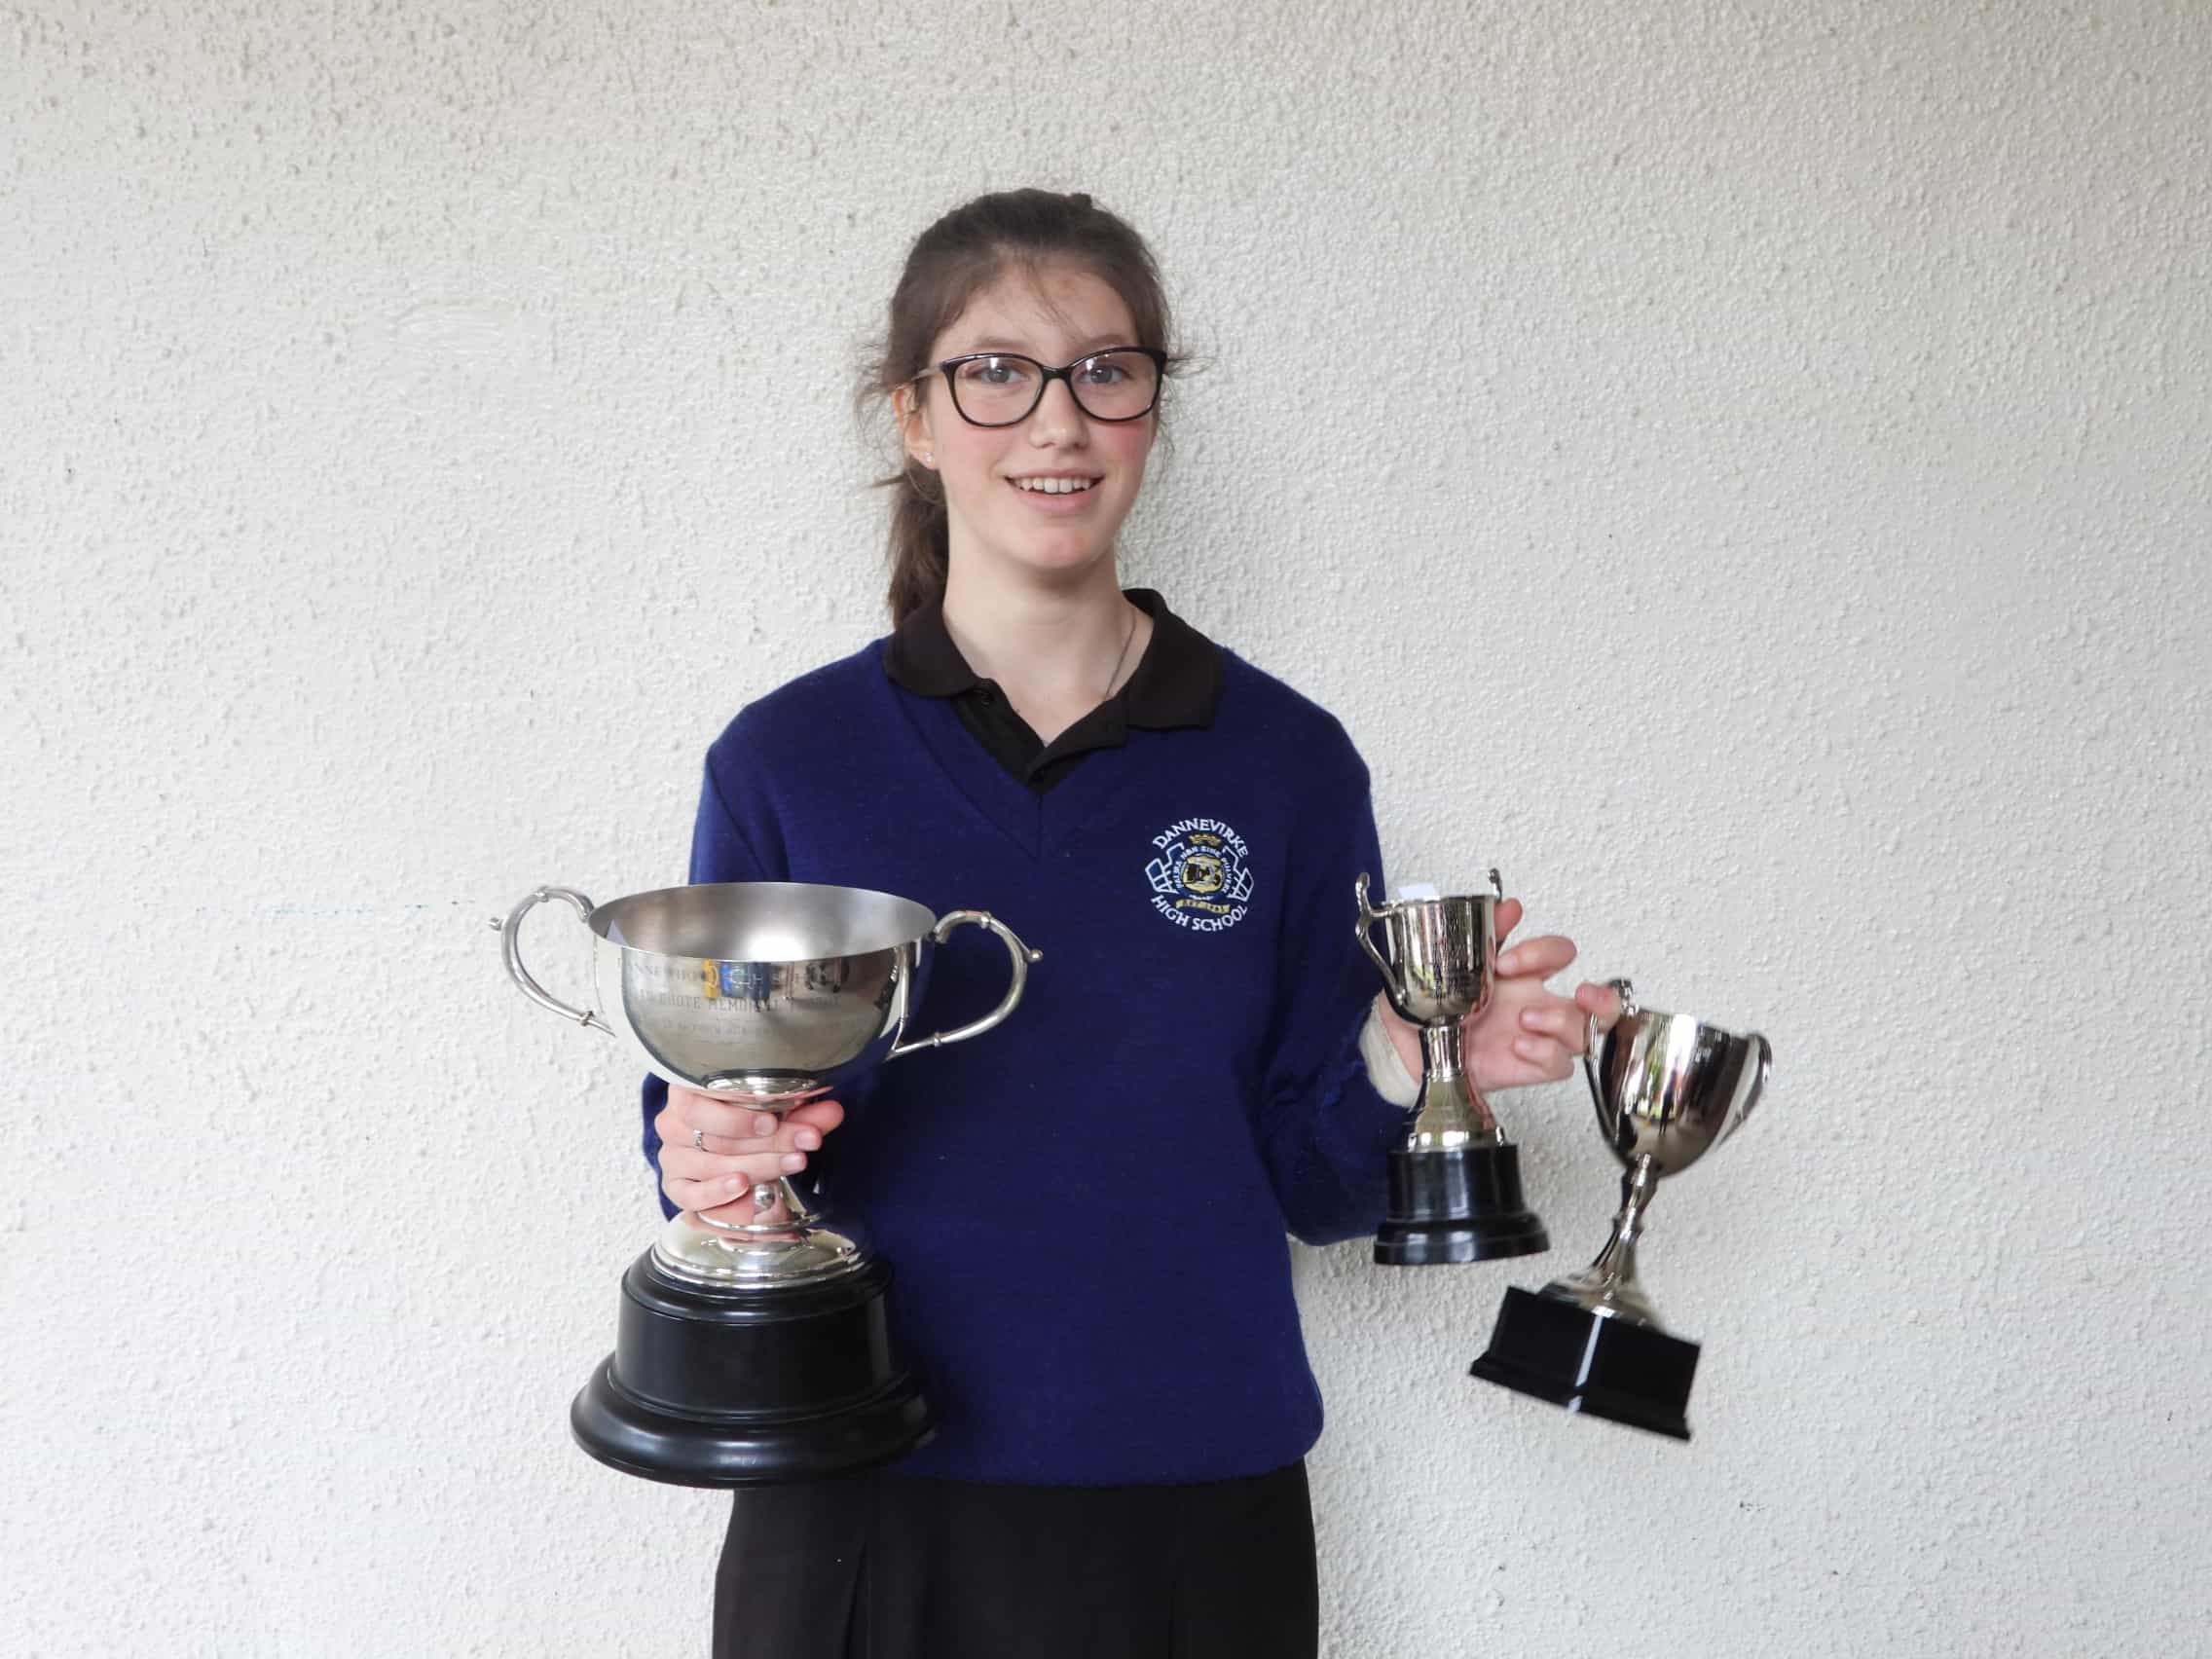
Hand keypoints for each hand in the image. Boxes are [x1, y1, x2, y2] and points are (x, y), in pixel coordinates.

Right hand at [654, 1086, 845, 1225]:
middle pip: (716, 1138)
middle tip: (804, 1144)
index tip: (773, 1122)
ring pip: (711, 1165)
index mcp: (689, 1092)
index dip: (738, 1116)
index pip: (701, 1103)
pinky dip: (718, 1192)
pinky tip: (741, 1185)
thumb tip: (833, 1112)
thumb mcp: (779, 1117)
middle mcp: (673, 1123)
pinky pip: (691, 1195)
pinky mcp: (676, 1188)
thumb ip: (802, 1116)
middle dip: (767, 1143)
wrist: (737, 1157)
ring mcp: (673, 1157)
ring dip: (756, 1166)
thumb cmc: (752, 1127)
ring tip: (790, 1164)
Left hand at [1377, 897, 1625, 1094]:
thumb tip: (1509, 906)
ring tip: (1526, 1019)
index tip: (1506, 962)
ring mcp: (1536, 1037)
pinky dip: (1545, 1053)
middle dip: (1602, 997)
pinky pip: (1560, 1065)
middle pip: (1599, 1003)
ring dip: (1563, 1022)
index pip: (1560, 954)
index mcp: (1523, 975)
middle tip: (1581, 992)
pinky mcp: (1528, 1067)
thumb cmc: (1432, 1004)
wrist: (1407, 1045)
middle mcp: (1537, 1004)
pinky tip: (1518, 1046)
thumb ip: (1485, 935)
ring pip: (1585, 1033)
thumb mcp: (1450, 963)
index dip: (1543, 952)